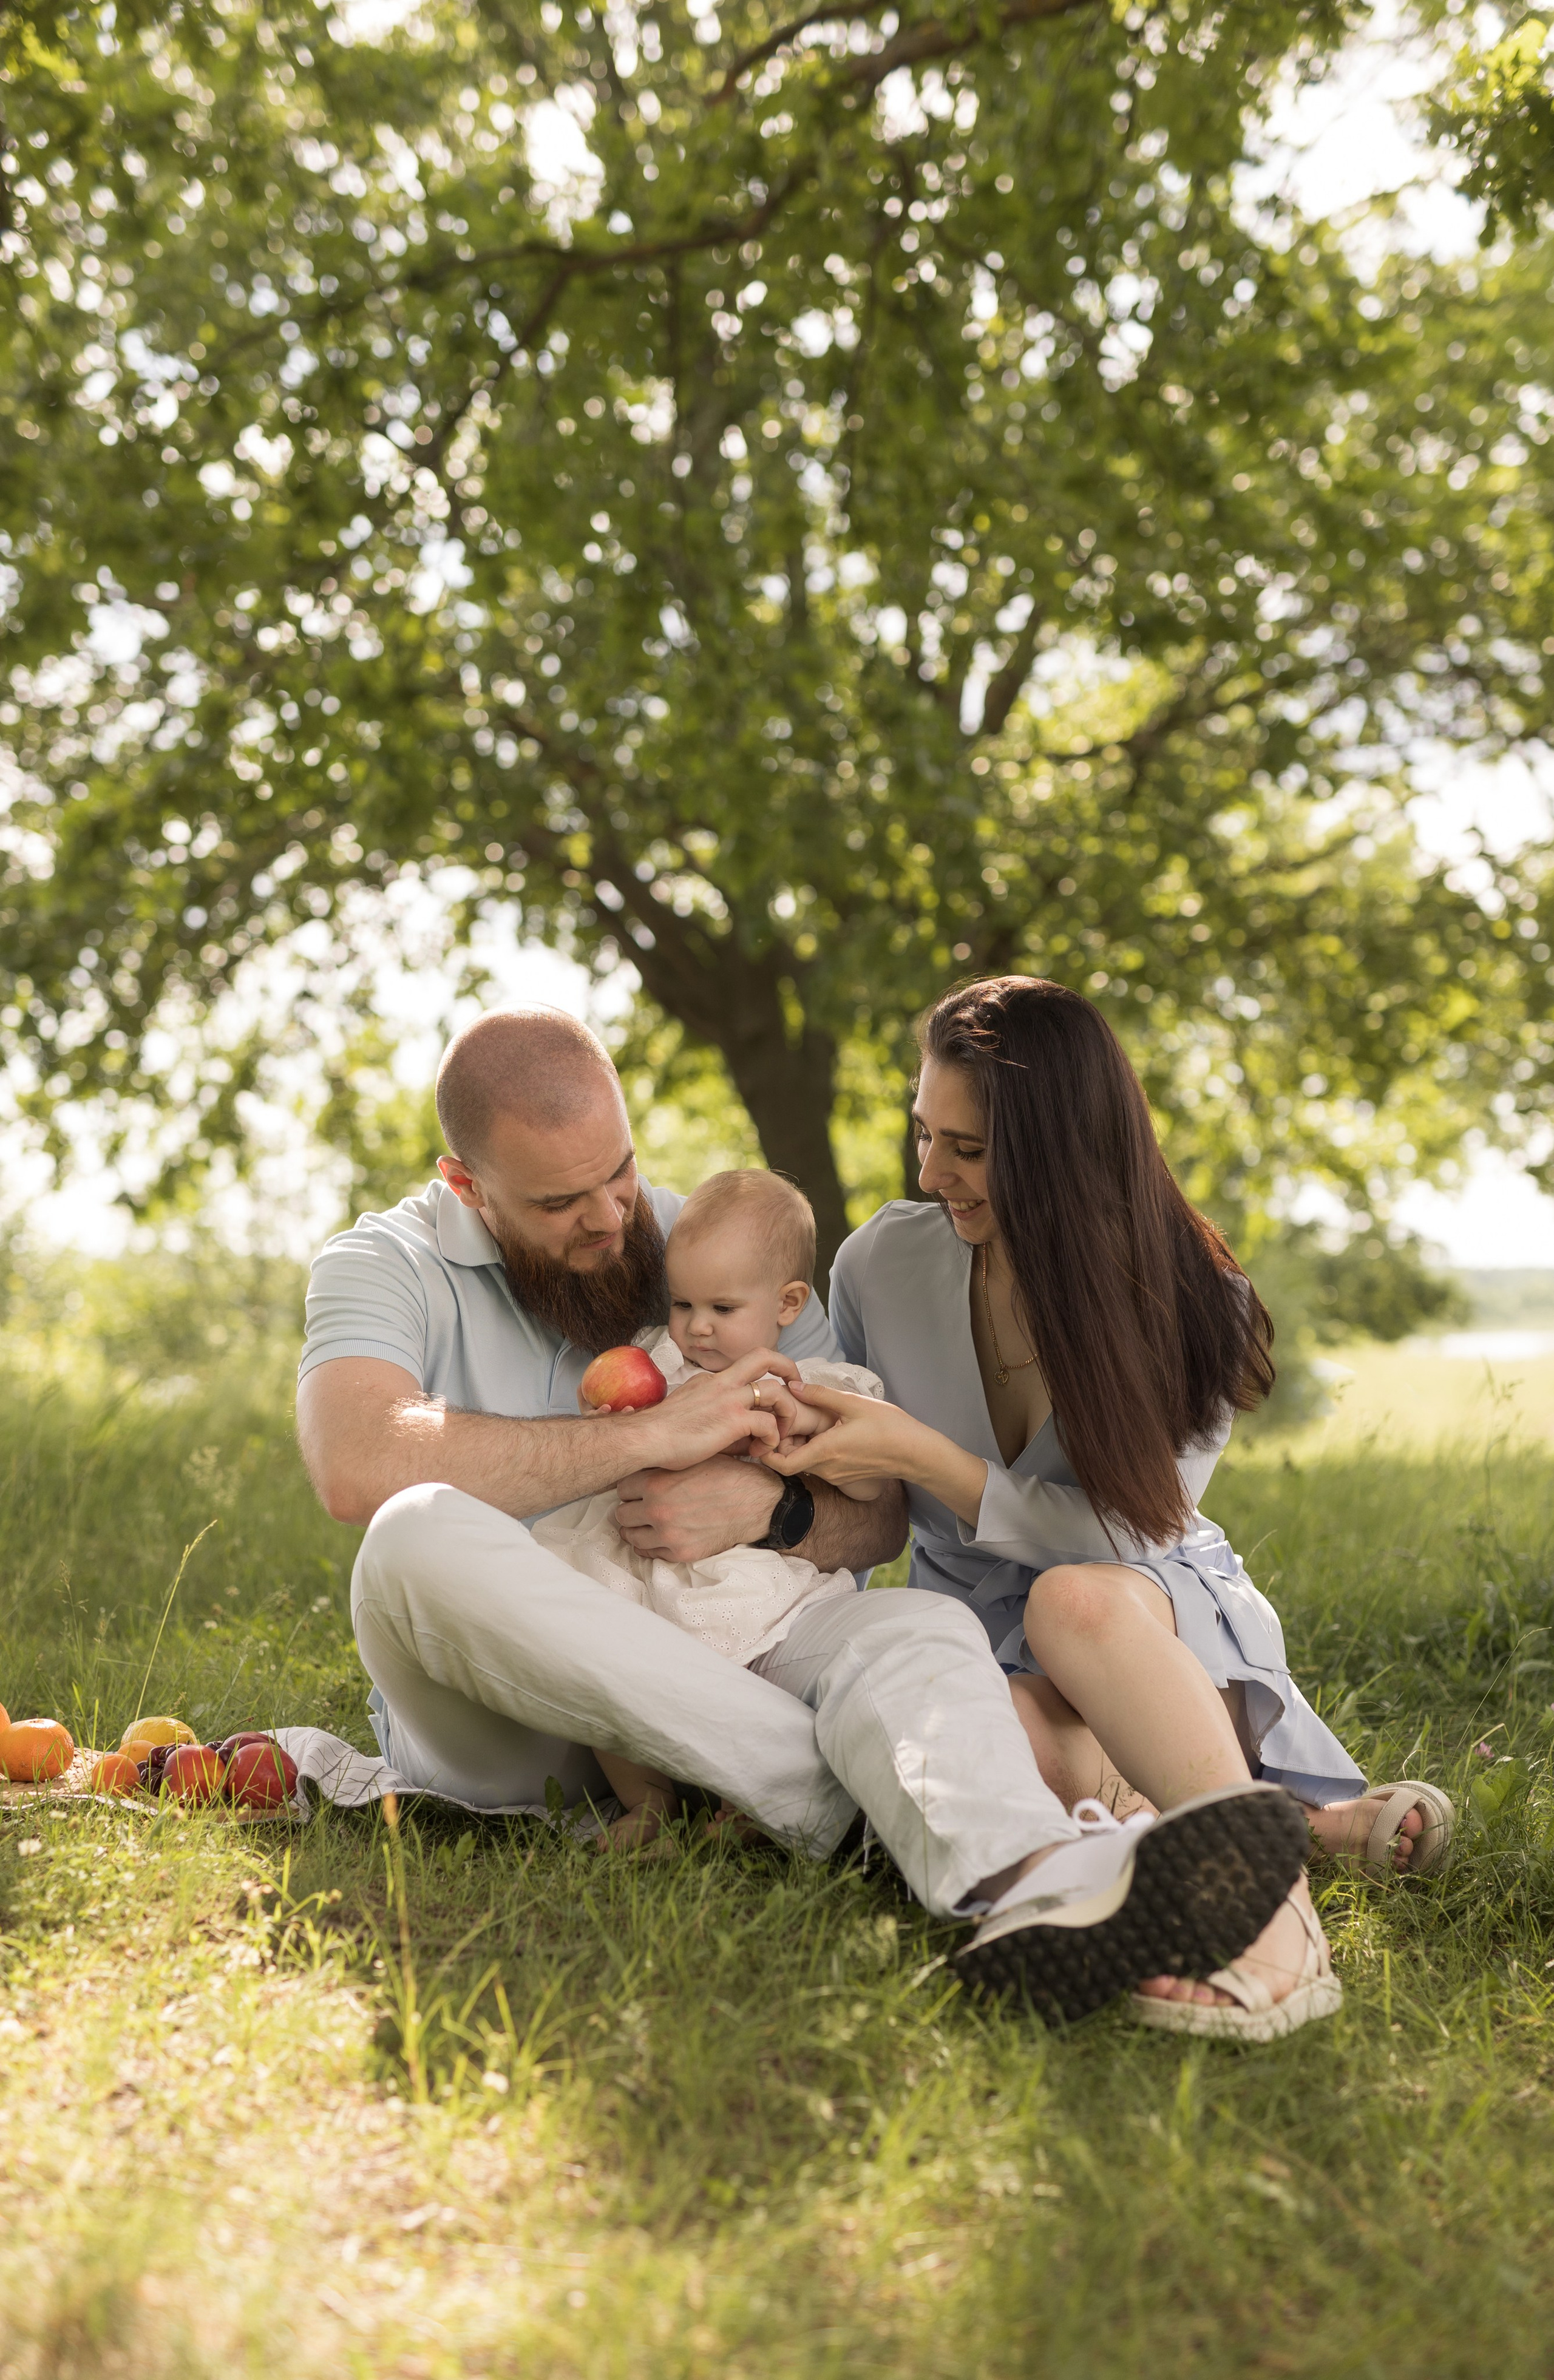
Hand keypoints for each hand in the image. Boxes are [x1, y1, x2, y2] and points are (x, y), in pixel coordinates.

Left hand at [613, 1454, 782, 1562]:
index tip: (639, 1488)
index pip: (621, 1488)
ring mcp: (668, 1536)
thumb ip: (662, 1466)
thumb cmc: (727, 1475)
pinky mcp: (680, 1553)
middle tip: (642, 1506)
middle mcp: (657, 1511)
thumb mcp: (692, 1459)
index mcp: (657, 1483)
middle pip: (621, 1514)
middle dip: (631, 1508)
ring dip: (637, 1529)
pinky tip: (659, 1535)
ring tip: (648, 1522)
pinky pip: (649, 1553)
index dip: (631, 1487)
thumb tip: (639, 1465)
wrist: (757, 1503)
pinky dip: (651, 1545)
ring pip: (630, 1536)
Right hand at [630, 1347, 800, 1471]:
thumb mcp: (687, 1413)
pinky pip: (768, 1423)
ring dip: (786, 1412)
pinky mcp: (733, 1419)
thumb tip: (732, 1430)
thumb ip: (711, 1414)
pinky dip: (772, 1438)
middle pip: (764, 1356)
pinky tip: (762, 1452)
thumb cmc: (659, 1435)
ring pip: (774, 1389)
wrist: (644, 1439)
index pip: (744, 1369)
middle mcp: (721, 1383)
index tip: (769, 1399)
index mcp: (709, 1381)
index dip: (762, 1380)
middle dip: (788, 1367)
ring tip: (780, 1434)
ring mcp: (728, 1399)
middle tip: (796, 1390)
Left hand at [761, 1384, 987, 1523]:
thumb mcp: (854, 1403)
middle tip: (780, 1421)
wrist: (917, 1453)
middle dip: (781, 1445)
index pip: (781, 1464)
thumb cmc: (889, 1426)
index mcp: (825, 1451)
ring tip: (801, 1423)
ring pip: (805, 1465)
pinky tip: (822, 1432)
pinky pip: (821, 1467)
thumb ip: (821, 1395)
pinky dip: (814, 1452)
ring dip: (799, 1447)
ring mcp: (837, 1476)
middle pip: (790, 1463)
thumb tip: (792, 1385)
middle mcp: (827, 1469)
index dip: (766, 1452)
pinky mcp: (846, 1477)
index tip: (764, 1431)